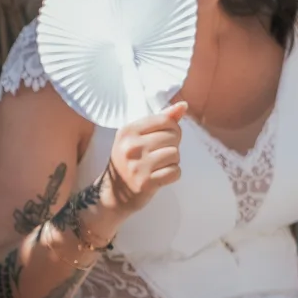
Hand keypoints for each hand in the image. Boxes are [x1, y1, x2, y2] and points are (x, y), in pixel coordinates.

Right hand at [103, 101, 186, 215]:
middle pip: (173, 137)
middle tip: (160, 154)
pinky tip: (161, 175)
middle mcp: (131, 146)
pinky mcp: (145, 183)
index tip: (165, 138)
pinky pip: (175, 172)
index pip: (165, 120)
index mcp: (128, 131)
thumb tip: (183, 105)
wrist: (114, 192)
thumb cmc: (129, 161)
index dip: (172, 129)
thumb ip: (160, 120)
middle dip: (172, 145)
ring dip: (172, 161)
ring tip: (159, 165)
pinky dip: (173, 174)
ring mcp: (137, 166)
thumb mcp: (137, 137)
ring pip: (175, 154)